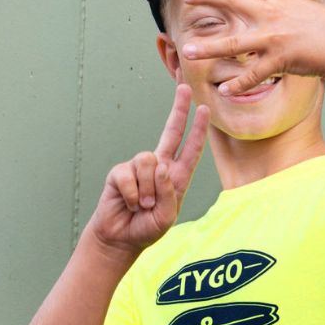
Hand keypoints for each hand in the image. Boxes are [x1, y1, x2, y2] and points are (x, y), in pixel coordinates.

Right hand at [90, 84, 209, 251]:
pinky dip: (131, 195)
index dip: (198, 131)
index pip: (191, 150)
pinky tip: (129, 204)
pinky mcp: (121, 172)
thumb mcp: (167, 217)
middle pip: (171, 132)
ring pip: (148, 161)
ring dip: (146, 189)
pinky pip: (129, 176)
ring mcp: (139, 168)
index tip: (205, 110)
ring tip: (142, 206)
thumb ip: (169, 194)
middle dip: (178, 110)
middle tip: (183, 87)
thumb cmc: (146, 228)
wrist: (120, 238)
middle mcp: (160, 167)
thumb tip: (161, 165)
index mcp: (176, 177)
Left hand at [180, 0, 324, 95]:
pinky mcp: (279, 60)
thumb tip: (286, 11)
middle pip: (232, 0)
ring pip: (233, 43)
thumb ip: (289, 11)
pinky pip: (253, 75)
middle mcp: (271, 14)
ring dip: (208, 48)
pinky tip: (224, 92)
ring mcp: (273, 37)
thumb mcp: (307, 11)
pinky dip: (238, 85)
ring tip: (187, 51)